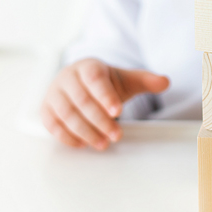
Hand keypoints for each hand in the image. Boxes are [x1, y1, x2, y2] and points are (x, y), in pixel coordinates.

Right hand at [40, 58, 169, 149]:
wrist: (81, 83)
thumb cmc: (105, 83)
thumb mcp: (126, 79)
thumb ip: (146, 80)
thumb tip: (165, 81)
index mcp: (88, 66)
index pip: (95, 80)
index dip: (105, 96)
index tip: (118, 112)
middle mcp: (68, 77)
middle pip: (81, 100)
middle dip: (100, 121)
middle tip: (116, 136)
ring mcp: (54, 93)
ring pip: (66, 114)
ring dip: (85, 132)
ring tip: (103, 143)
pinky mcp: (46, 109)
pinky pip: (52, 125)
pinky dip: (67, 137)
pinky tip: (83, 144)